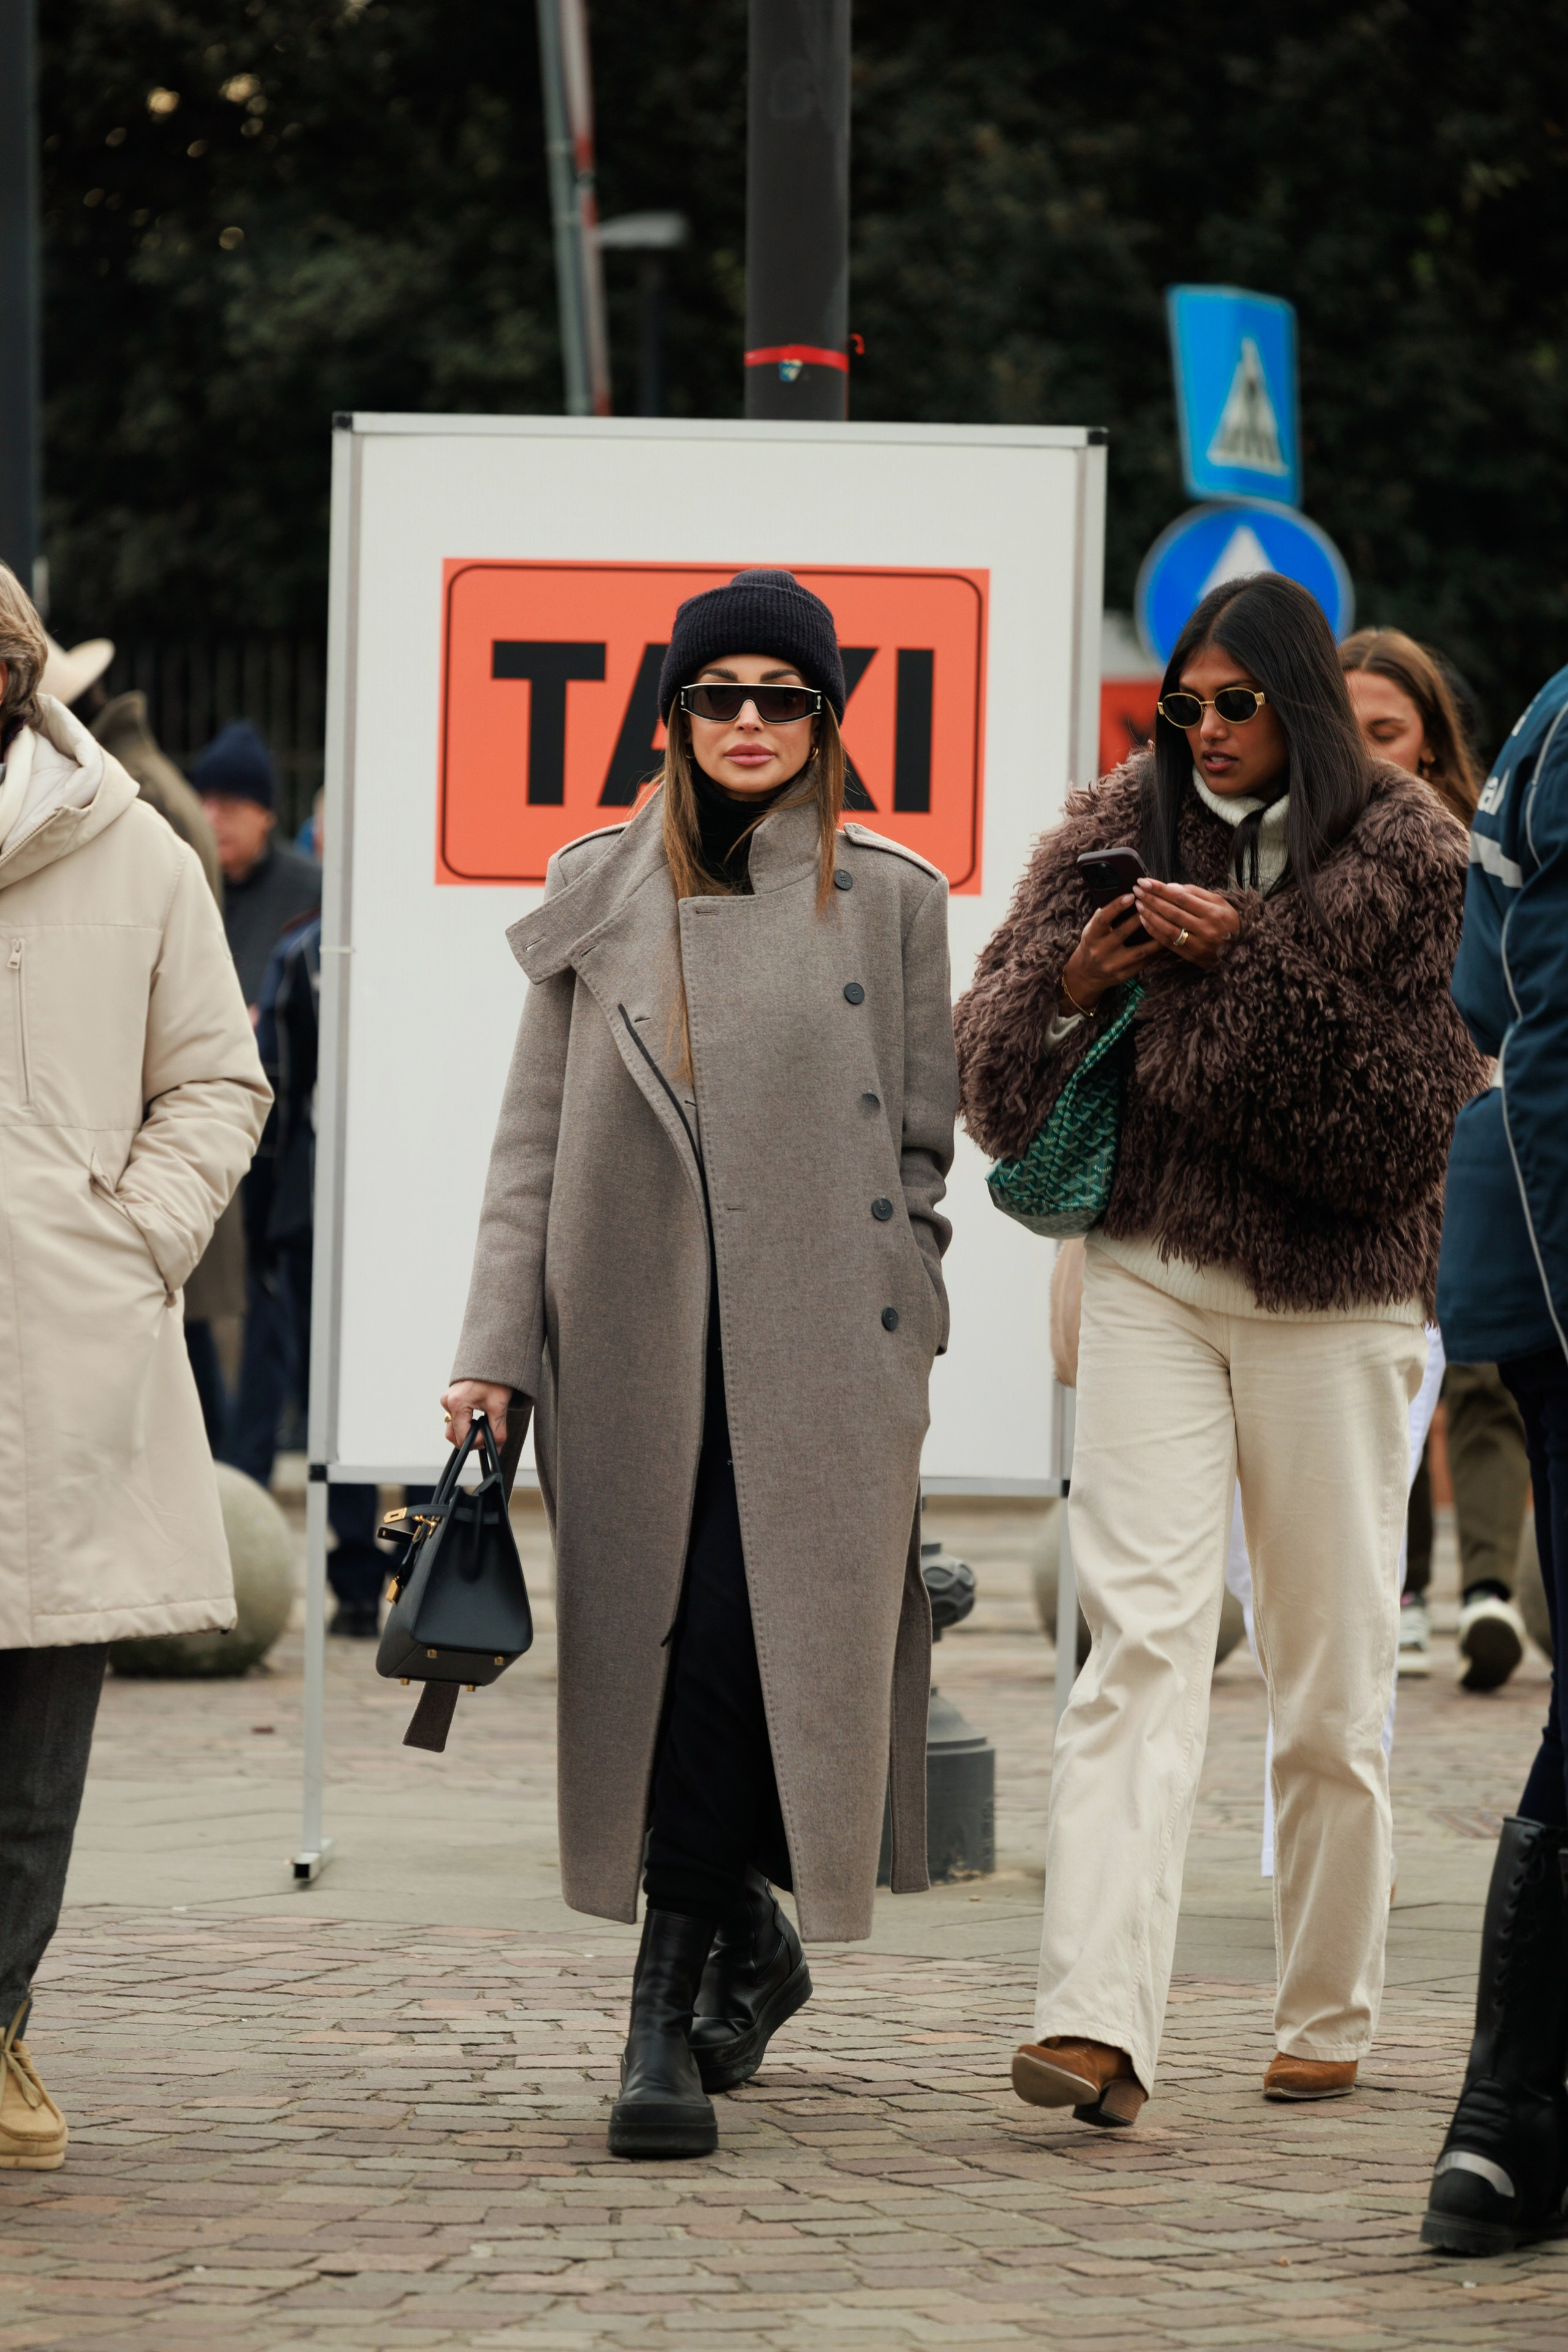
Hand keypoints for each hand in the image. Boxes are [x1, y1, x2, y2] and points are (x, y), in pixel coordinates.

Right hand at [440, 1379, 511, 1447]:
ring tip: (484, 1424)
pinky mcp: (450, 1399)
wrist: (494, 1359)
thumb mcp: (499, 1407)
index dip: (477, 1443)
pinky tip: (478, 1417)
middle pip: (453, 1435)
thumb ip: (497, 1432)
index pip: (462, 1438)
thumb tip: (496, 1450)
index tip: (491, 1438)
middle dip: (470, 1440)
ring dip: (468, 1432)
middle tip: (487, 1435)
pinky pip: (455, 1418)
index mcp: (456, 1404)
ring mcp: (447, 1400)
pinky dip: (466, 1423)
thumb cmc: (497, 1380)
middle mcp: (447, 1402)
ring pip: (453, 1428)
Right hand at [1059, 897, 1162, 1014]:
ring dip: (1155, 938)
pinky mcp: (1123, 975)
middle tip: (1155, 906)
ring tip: (1167, 926)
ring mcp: (1112, 965)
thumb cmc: (1094, 943)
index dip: (1116, 906)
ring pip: (1139, 951)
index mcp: (1091, 936)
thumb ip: (1105, 915)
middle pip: (1123, 933)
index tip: (1131, 895)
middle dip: (1140, 919)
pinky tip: (1165, 943)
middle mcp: (1100, 951)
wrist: (1087, 974)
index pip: (1103, 919)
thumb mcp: (1092, 929)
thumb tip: (1127, 896)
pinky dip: (1156, 953)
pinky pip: (1144, 963)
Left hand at [1132, 879, 1241, 970]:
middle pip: (1172, 911)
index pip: (1181, 897)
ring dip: (1150, 915)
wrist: (1242, 951)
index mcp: (1214, 912)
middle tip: (1136, 889)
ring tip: (1138, 903)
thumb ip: (1196, 893)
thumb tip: (1171, 887)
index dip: (1161, 889)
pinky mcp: (1191, 956)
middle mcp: (1205, 928)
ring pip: (1168, 928)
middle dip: (1151, 899)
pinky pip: (1168, 942)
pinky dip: (1154, 931)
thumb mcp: (1220, 902)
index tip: (1145, 881)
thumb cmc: (1228, 921)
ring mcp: (1197, 944)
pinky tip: (1144, 920)